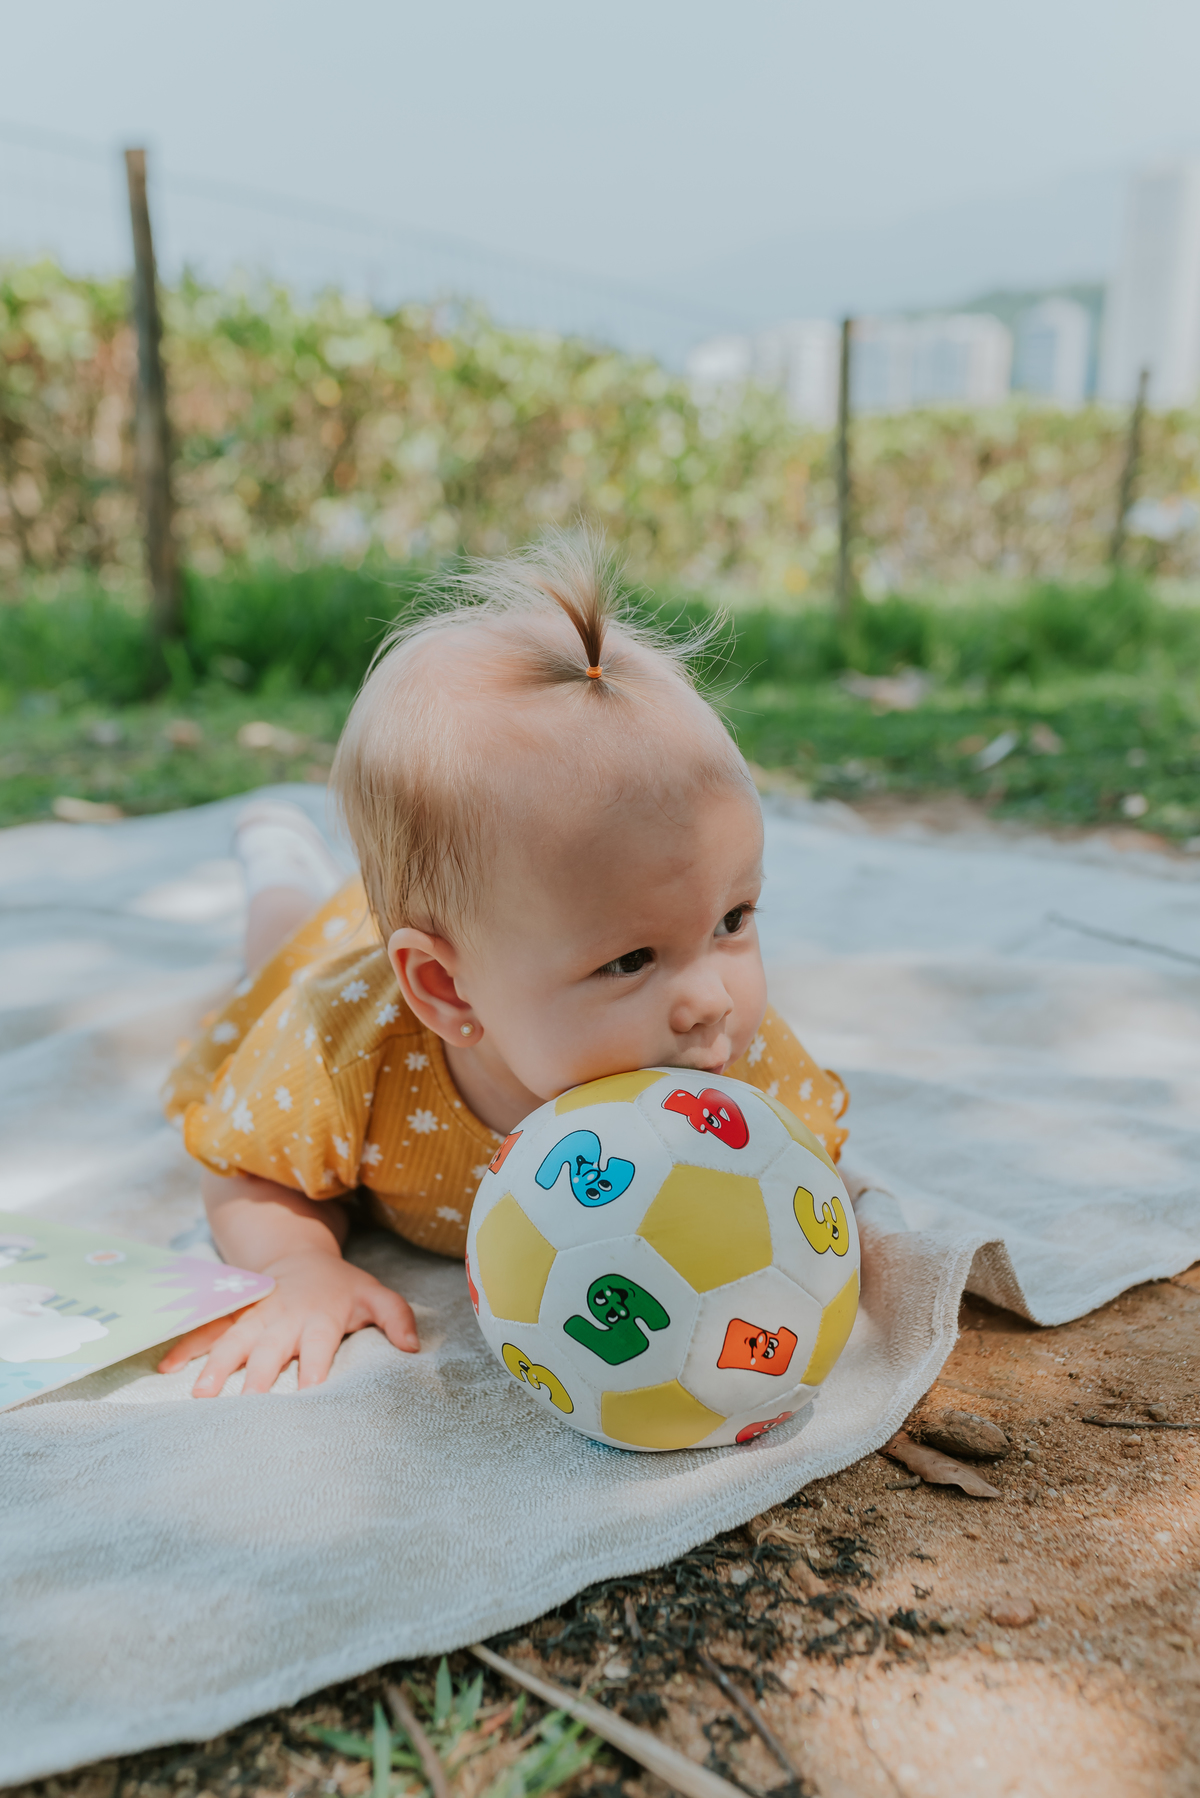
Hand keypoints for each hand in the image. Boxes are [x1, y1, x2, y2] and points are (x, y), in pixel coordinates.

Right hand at [157, 1250, 418, 1395]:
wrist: (301, 1259)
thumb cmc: (342, 1289)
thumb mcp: (376, 1295)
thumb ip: (397, 1317)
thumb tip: (412, 1347)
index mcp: (321, 1315)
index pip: (320, 1344)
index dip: (314, 1367)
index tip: (308, 1394)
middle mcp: (284, 1317)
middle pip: (270, 1347)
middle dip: (259, 1376)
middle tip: (249, 1407)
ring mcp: (255, 1315)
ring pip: (233, 1339)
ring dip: (217, 1365)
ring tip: (202, 1395)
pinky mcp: (233, 1315)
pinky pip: (207, 1330)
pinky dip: (186, 1346)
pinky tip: (166, 1367)